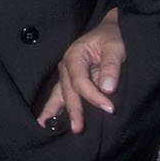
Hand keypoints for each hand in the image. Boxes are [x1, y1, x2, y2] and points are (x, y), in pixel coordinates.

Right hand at [35, 8, 125, 134]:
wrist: (110, 31)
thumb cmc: (112, 37)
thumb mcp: (114, 47)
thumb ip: (111, 66)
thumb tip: (108, 88)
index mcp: (75, 56)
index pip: (80, 81)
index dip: (93, 96)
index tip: (109, 108)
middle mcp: (66, 66)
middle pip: (68, 90)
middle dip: (73, 110)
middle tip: (78, 128)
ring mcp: (67, 74)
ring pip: (59, 94)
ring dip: (55, 110)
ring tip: (45, 125)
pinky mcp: (71, 81)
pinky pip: (63, 95)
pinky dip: (56, 107)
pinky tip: (48, 120)